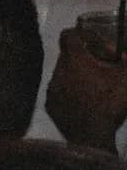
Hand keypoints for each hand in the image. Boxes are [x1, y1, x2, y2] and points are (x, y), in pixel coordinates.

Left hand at [45, 28, 126, 152]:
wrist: (92, 134)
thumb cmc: (111, 102)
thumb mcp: (126, 77)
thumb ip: (126, 61)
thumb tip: (124, 56)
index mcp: (75, 60)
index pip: (69, 35)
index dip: (83, 34)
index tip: (95, 42)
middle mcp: (58, 71)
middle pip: (68, 55)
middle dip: (84, 56)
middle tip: (102, 65)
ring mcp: (52, 89)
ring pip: (63, 73)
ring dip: (77, 74)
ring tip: (95, 85)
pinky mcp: (50, 104)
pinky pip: (59, 91)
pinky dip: (70, 91)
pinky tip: (84, 100)